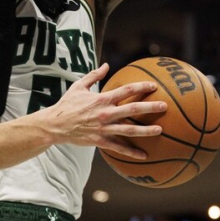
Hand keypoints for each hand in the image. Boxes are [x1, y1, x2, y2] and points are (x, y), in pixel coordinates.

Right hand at [42, 64, 165, 158]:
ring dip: (145, 130)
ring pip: (129, 129)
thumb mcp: (79, 86)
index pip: (126, 90)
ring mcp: (104, 128)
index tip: (154, 86)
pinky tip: (144, 155)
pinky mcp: (100, 141)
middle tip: (164, 107)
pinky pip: (118, 147)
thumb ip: (94, 75)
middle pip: (132, 109)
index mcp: (102, 98)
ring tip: (160, 130)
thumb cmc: (67, 104)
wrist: (55, 125)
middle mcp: (105, 113)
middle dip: (150, 107)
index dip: (141, 87)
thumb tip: (106, 65)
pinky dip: (131, 152)